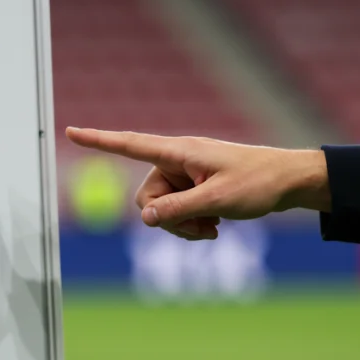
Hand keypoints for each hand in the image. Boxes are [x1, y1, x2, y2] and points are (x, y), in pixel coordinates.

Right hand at [65, 127, 330, 239]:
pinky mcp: (196, 188)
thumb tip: (143, 217)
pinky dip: (192, 223)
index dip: (99, 140)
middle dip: (167, 219)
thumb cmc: (257, 183)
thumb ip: (177, 209)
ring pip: (162, 209)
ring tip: (214, 228)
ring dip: (182, 225)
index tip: (71, 131)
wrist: (288, 182)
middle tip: (202, 228)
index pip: (130, 144)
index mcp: (179, 152)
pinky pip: (177, 212)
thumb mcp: (217, 200)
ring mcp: (186, 175)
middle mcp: (178, 161)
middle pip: (147, 196)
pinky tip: (216, 226)